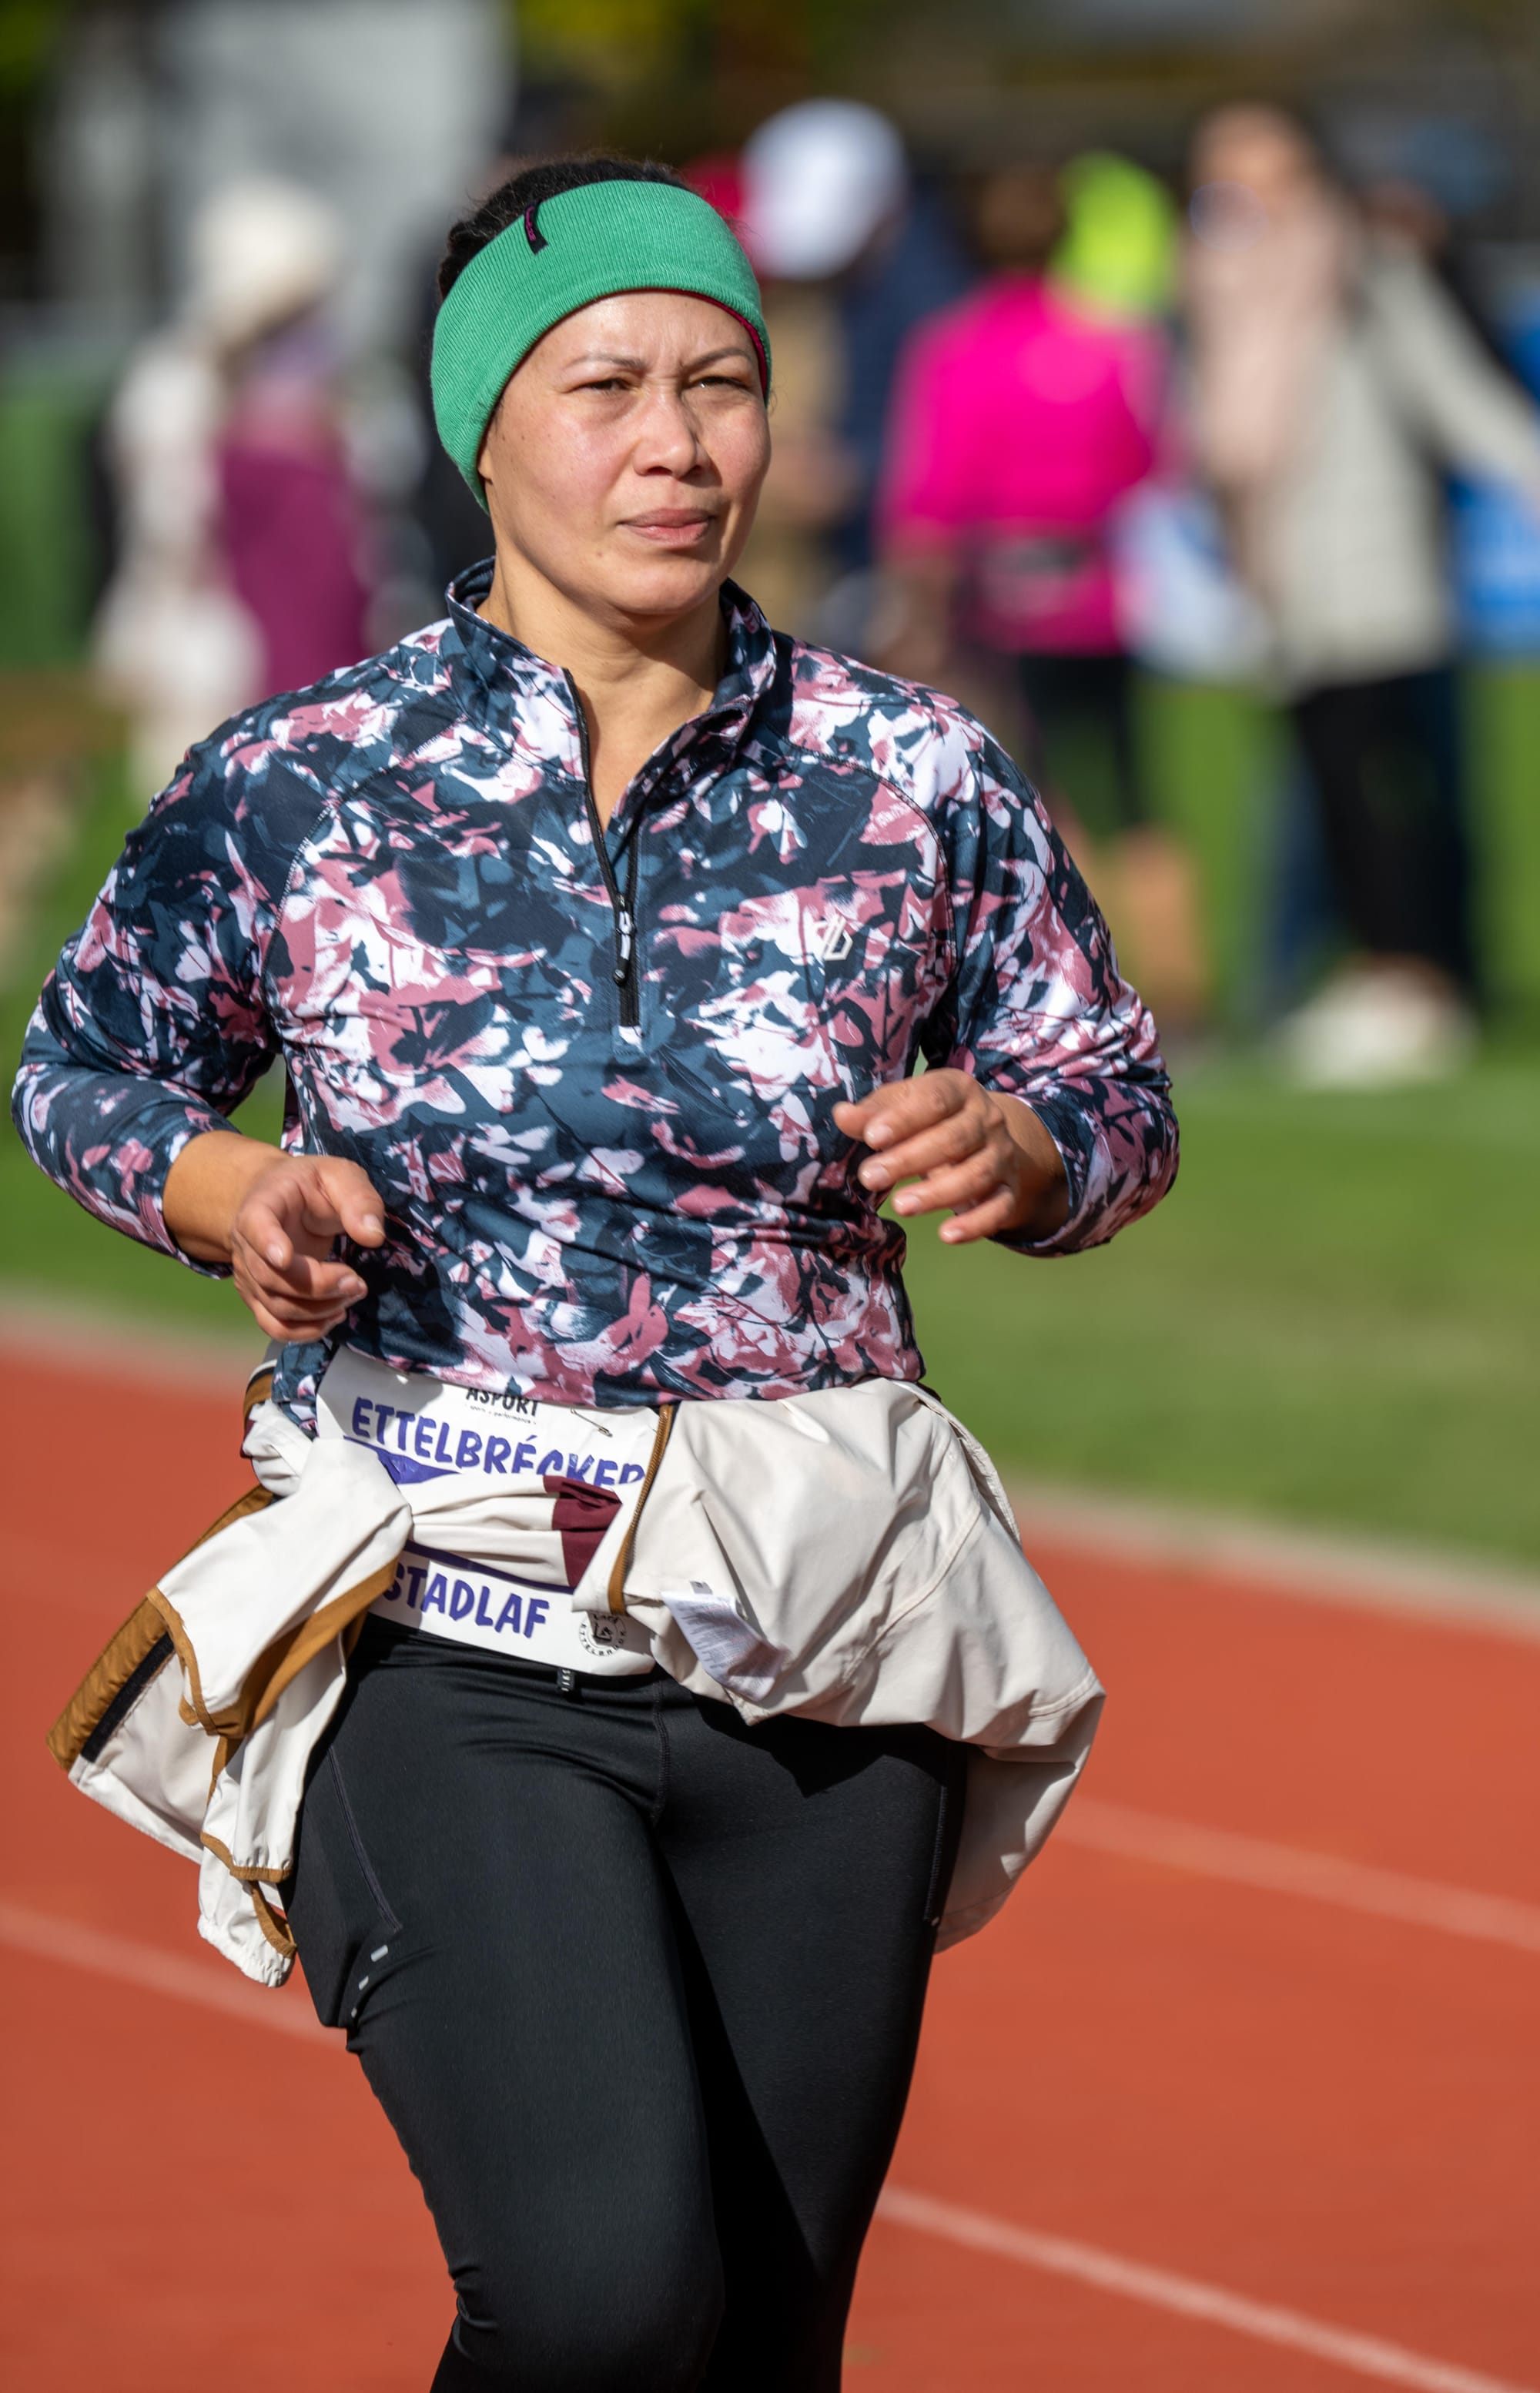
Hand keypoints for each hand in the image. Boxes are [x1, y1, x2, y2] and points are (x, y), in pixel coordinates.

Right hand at [164, 1131, 385, 1341]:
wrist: (282, 1201)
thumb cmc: (312, 1186)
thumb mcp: (340, 1176)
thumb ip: (358, 1199)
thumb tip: (373, 1236)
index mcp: (261, 1205)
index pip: (255, 1225)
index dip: (266, 1243)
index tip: (285, 1257)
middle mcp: (246, 1244)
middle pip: (271, 1277)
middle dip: (318, 1286)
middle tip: (357, 1282)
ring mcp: (249, 1276)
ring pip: (276, 1307)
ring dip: (319, 1311)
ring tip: (353, 1293)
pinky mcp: (260, 1299)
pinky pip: (275, 1326)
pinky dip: (306, 1331)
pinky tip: (335, 1315)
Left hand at [833, 1071, 1067, 1245]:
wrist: (984, 1137)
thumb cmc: (930, 1118)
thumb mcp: (903, 1106)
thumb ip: (874, 1113)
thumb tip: (842, 1116)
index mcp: (958, 1089)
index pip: (934, 1100)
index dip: (903, 1119)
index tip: (871, 1138)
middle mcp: (986, 1119)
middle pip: (954, 1139)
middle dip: (910, 1159)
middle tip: (870, 1177)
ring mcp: (1001, 1155)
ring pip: (976, 1174)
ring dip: (938, 1193)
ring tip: (900, 1206)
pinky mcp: (1008, 1190)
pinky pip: (998, 1208)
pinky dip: (976, 1224)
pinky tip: (947, 1235)